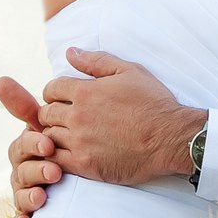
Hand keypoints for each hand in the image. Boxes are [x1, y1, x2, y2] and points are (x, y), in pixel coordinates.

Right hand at [0, 76, 59, 217]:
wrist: (98, 169)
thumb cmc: (70, 141)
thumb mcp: (54, 123)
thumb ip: (29, 105)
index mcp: (29, 147)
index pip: (22, 145)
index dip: (33, 144)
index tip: (48, 143)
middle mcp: (25, 169)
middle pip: (21, 171)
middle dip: (36, 170)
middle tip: (55, 171)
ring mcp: (28, 191)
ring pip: (21, 195)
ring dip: (30, 196)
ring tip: (45, 196)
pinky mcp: (34, 213)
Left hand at [36, 50, 206, 187]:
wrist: (171, 138)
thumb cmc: (154, 103)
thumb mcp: (129, 71)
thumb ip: (96, 61)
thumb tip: (70, 52)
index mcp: (85, 91)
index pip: (51, 88)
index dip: (55, 92)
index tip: (63, 99)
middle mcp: (78, 116)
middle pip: (45, 113)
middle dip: (52, 114)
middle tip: (64, 119)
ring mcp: (79, 142)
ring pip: (48, 137)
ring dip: (53, 135)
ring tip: (66, 137)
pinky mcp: (85, 165)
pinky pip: (55, 160)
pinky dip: (55, 156)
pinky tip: (67, 154)